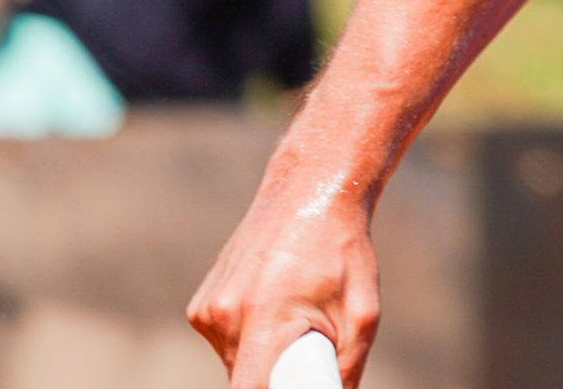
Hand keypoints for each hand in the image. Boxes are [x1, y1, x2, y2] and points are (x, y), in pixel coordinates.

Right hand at [187, 179, 379, 388]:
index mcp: (262, 317)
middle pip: (246, 380)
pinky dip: (251, 337)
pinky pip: (227, 341)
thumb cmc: (343, 251)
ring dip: (265, 356)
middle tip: (310, 345)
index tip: (296, 380)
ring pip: (236, 363)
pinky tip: (275, 303)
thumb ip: (347, 367)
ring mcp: (207, 310)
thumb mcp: (362, 312)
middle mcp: (224, 314)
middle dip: (278, 376)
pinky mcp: (200, 306)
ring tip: (297, 313)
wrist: (309, 193)